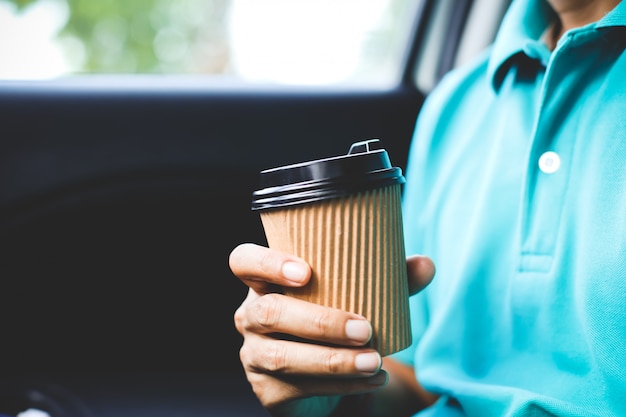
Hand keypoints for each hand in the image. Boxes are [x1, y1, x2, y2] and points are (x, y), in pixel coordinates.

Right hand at [229, 243, 434, 415]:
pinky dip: (340, 385)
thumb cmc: (339, 322)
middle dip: (319, 321)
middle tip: (365, 328)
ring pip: (283, 356)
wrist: (330, 377)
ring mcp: (254, 355)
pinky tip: (371, 379)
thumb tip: (425, 265)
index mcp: (266, 282)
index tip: (306, 272)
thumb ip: (390, 280)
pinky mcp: (267, 390)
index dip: (267, 263)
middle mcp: (252, 316)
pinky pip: (298, 388)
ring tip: (374, 361)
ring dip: (333, 360)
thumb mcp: (361, 297)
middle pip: (269, 312)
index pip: (244, 261)